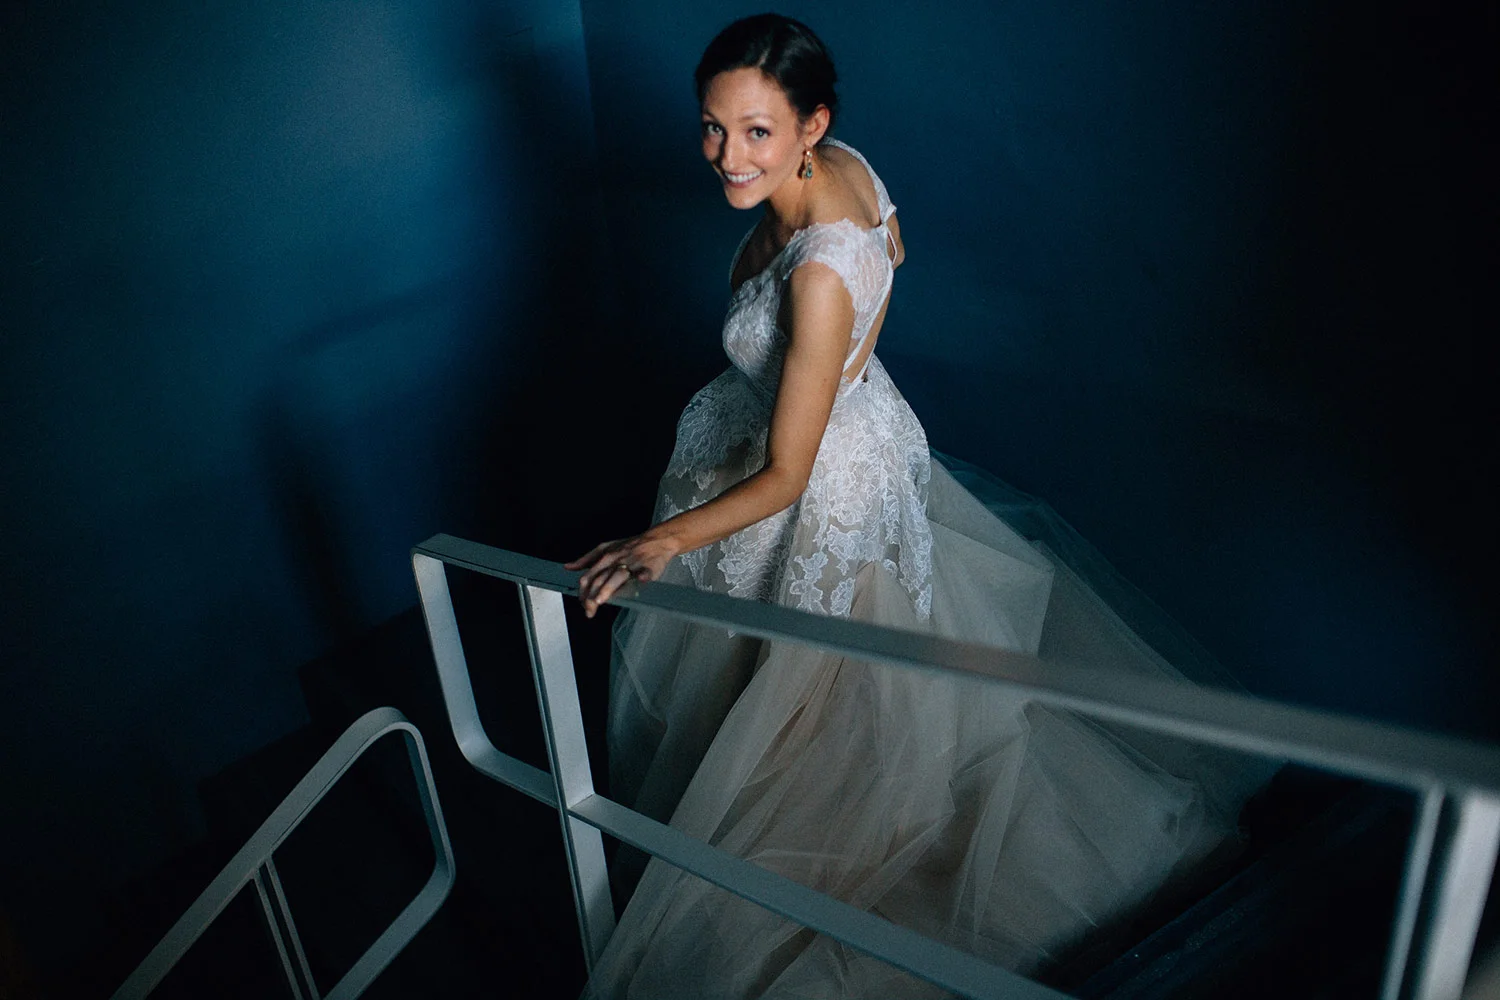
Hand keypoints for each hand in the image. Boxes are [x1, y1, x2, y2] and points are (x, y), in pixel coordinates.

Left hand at [564, 529, 679, 617]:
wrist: (655, 540)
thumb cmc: (630, 546)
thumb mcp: (605, 548)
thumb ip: (586, 560)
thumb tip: (569, 567)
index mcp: (605, 557)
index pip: (589, 576)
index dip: (583, 591)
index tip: (582, 603)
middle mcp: (616, 561)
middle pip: (600, 579)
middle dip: (591, 596)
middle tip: (589, 611)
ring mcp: (632, 564)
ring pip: (617, 576)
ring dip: (608, 588)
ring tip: (600, 600)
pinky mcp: (649, 567)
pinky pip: (645, 572)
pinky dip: (642, 576)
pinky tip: (640, 580)